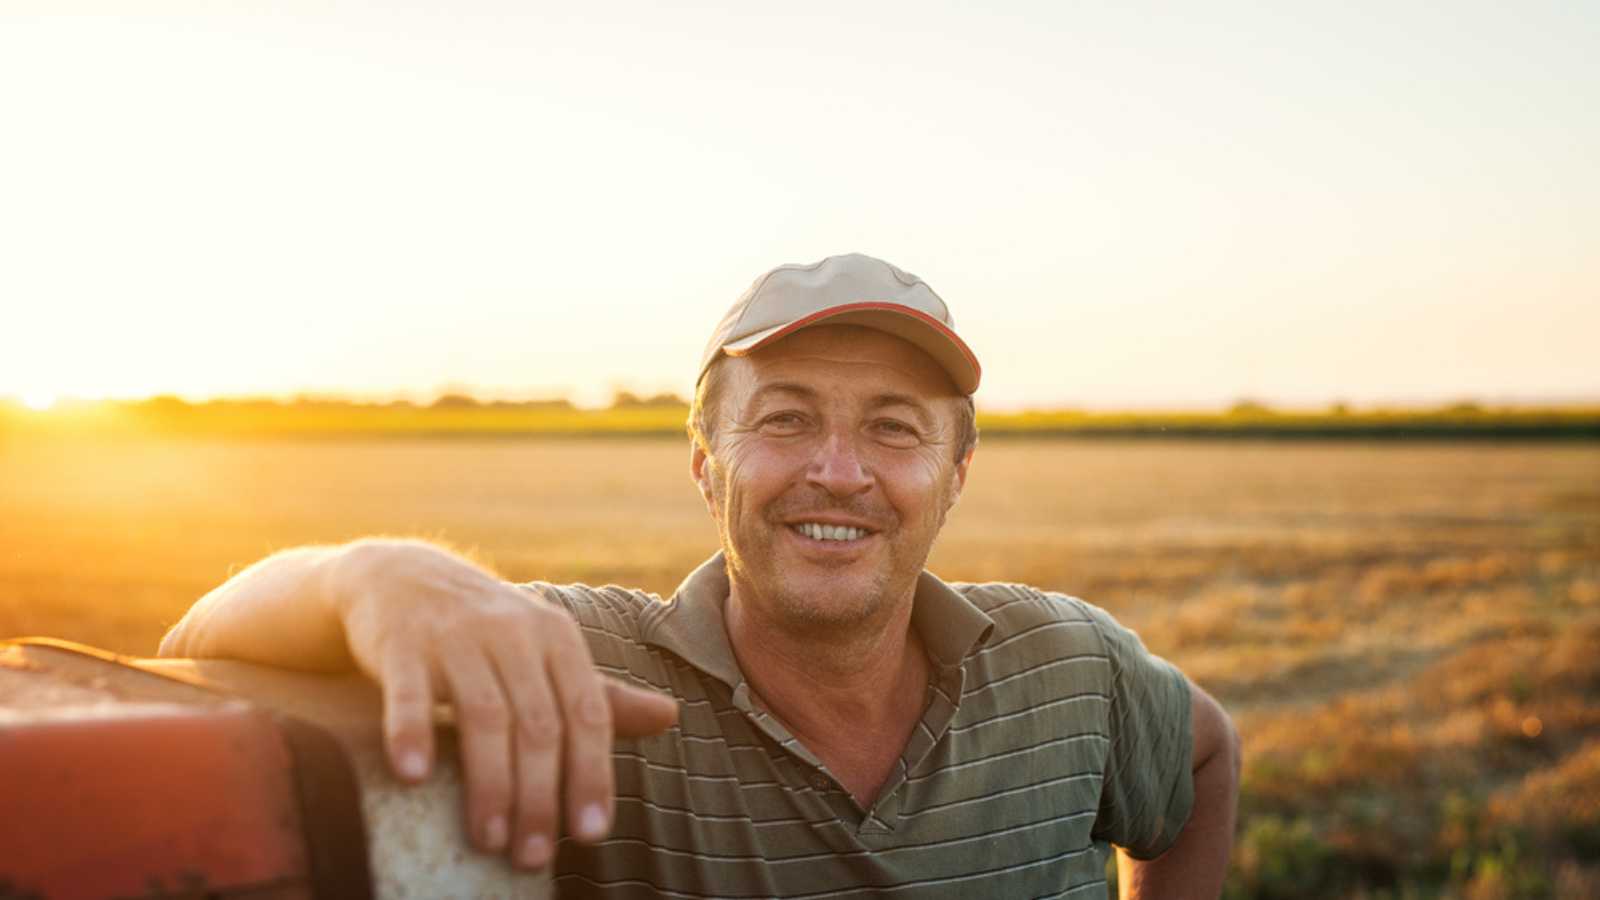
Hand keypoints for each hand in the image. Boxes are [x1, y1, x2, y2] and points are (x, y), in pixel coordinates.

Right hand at [329, 539, 677, 868]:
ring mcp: (457, 636)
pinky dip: (412, 732)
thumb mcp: (547, 651)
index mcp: (558, 639)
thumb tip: (671, 717)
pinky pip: (410, 692)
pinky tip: (413, 777)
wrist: (402, 576)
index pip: (587, 715)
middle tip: (533, 856)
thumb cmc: (487, 630)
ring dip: (489, 783)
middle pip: (538, 724)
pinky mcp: (403, 642)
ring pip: (483, 715)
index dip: (592, 775)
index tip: (592, 834)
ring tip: (488, 840)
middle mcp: (514, 632)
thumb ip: (600, 694)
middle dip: (539, 796)